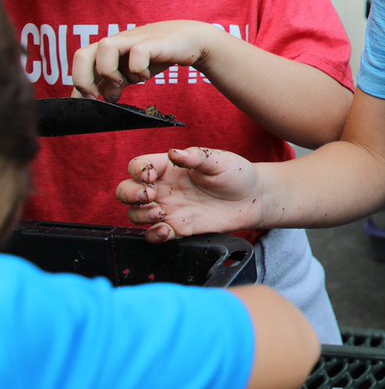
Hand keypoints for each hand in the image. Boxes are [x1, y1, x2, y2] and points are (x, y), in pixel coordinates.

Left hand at [72, 20, 216, 102]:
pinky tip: (146, 75)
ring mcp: (132, 40)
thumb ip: (114, 84)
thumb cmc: (156, 55)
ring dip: (109, 71)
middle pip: (83, 54)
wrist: (187, 39)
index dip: (79, 84)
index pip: (80, 63)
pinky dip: (138, 68)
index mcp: (106, 51)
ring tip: (124, 83)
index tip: (89, 102)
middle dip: (83, 79)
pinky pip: (138, 53)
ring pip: (105, 47)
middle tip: (96, 97)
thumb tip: (101, 98)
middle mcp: (115, 43)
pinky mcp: (152, 42)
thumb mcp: (130, 72)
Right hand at [116, 147, 263, 241]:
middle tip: (149, 196)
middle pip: (127, 191)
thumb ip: (195, 157)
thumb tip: (174, 153)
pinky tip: (166, 230)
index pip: (137, 166)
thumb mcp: (218, 160)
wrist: (253, 199)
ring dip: (140, 214)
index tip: (152, 176)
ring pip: (135, 214)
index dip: (138, 171)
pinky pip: (154, 235)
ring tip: (161, 212)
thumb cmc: (236, 174)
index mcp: (169, 167)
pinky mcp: (178, 228)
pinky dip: (153, 235)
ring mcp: (169, 209)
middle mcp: (164, 188)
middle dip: (130, 194)